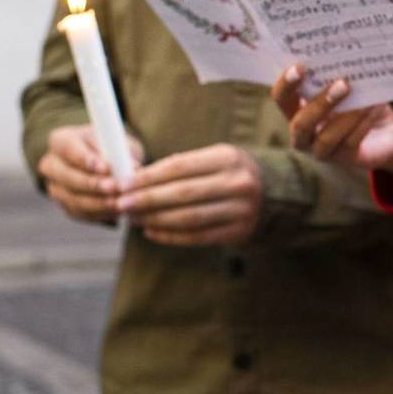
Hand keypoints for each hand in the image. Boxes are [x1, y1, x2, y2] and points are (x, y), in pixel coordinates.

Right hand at [37, 124, 142, 222]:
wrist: (107, 163)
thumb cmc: (112, 147)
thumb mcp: (116, 142)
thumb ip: (119, 152)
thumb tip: (131, 167)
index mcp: (60, 141)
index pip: (68, 149)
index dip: (87, 160)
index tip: (106, 168)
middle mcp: (51, 164)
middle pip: (68, 177)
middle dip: (94, 184)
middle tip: (116, 187)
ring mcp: (55, 187)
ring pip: (74, 199)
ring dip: (99, 202)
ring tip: (121, 202)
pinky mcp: (65, 205)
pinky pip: (80, 213)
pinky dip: (100, 213)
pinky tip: (117, 211)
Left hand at [118, 144, 261, 245]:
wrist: (270, 193)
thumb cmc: (228, 173)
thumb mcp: (213, 159)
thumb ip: (180, 166)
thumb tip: (136, 179)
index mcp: (229, 158)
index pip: (180, 167)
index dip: (148, 177)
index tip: (123, 184)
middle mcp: (239, 183)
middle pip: (183, 193)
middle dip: (147, 200)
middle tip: (122, 204)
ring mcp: (242, 209)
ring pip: (189, 218)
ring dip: (156, 220)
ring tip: (134, 219)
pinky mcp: (239, 231)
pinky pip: (198, 236)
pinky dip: (171, 236)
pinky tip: (152, 232)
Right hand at [270, 64, 392, 176]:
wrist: (387, 131)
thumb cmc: (360, 101)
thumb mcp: (349, 86)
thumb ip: (339, 74)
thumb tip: (342, 53)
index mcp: (297, 110)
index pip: (281, 99)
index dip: (286, 84)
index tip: (301, 66)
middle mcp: (304, 134)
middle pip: (300, 123)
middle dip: (320, 103)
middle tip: (343, 83)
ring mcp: (322, 150)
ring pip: (326, 138)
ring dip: (346, 116)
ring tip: (364, 99)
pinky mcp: (346, 159)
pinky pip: (350, 143)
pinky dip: (362, 124)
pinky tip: (374, 108)